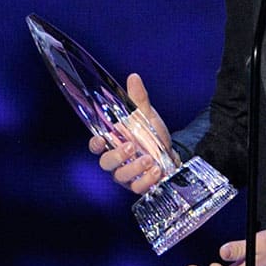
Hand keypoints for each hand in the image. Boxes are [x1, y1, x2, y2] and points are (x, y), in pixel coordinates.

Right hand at [88, 73, 174, 194]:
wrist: (171, 153)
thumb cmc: (152, 135)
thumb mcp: (147, 115)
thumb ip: (138, 99)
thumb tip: (133, 77)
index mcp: (113, 142)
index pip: (95, 145)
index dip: (95, 144)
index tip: (101, 140)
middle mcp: (116, 160)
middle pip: (105, 163)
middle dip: (117, 156)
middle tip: (131, 147)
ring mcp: (127, 175)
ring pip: (120, 176)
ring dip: (134, 169)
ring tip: (149, 159)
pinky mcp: (139, 185)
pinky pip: (137, 188)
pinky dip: (146, 181)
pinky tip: (156, 172)